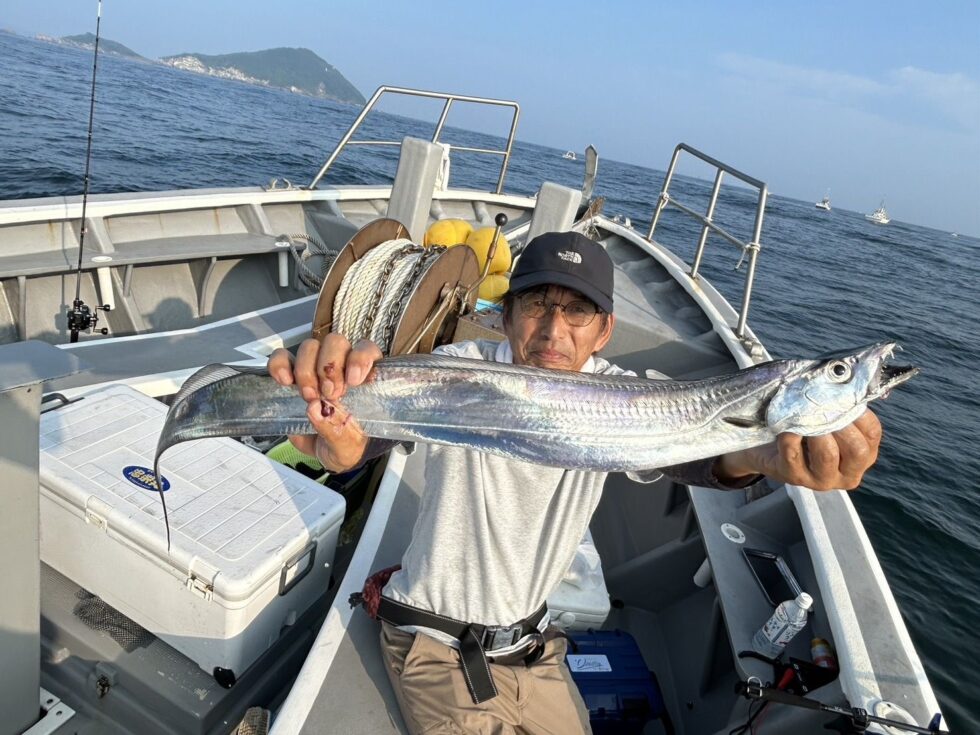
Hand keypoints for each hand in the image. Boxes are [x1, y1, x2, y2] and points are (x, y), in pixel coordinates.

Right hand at [267, 333, 382, 471]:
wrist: (327, 457)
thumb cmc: (348, 447)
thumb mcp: (348, 447)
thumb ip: (336, 431)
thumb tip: (314, 408)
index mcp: (366, 378)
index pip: (366, 349)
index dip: (360, 358)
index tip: (353, 380)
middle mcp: (342, 366)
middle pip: (335, 342)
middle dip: (329, 367)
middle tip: (329, 394)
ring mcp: (315, 368)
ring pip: (310, 347)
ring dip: (306, 370)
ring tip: (308, 397)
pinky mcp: (292, 375)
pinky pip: (282, 357)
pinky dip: (280, 364)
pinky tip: (284, 382)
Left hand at [715, 409, 882, 490]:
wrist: (767, 451)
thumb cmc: (804, 431)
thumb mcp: (827, 421)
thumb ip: (840, 407)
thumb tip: (847, 380)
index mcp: (863, 457)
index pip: (872, 434)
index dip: (860, 414)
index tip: (843, 398)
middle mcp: (846, 474)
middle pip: (857, 450)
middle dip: (841, 424)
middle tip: (825, 408)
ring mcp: (820, 480)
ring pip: (827, 454)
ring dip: (815, 430)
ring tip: (805, 416)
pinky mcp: (794, 477)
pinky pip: (793, 452)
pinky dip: (789, 435)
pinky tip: (786, 427)